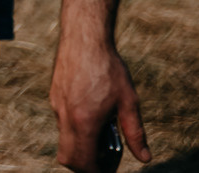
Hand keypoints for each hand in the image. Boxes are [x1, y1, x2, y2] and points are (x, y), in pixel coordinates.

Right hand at [52, 37, 148, 169]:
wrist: (84, 38)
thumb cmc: (108, 68)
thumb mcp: (128, 102)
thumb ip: (135, 133)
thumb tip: (144, 157)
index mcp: (85, 122)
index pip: (85, 162)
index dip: (97, 171)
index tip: (109, 169)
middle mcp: (66, 117)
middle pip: (67, 158)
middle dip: (85, 165)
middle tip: (104, 158)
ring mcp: (57, 106)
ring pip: (64, 140)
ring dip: (81, 145)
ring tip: (102, 130)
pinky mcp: (54, 97)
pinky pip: (62, 123)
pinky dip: (75, 128)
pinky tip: (93, 111)